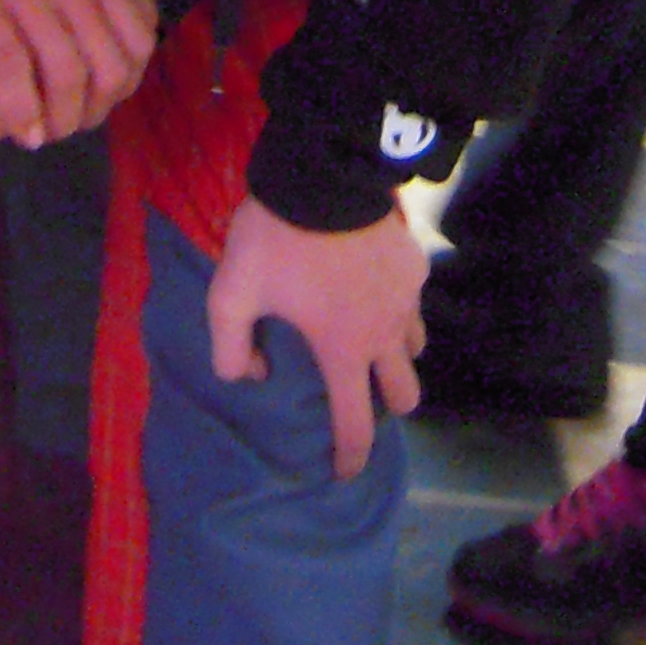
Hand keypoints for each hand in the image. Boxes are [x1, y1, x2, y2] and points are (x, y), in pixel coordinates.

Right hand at [0, 0, 156, 145]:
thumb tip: (125, 49)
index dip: (126, 86)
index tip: (103, 105)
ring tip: (48, 134)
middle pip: (107, 64)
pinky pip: (13, 72)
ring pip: (66, 73)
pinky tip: (22, 130)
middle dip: (95, 109)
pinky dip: (23, 111)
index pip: (137, 39)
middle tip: (73, 127)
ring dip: (61, 118)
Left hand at [205, 195, 425, 480]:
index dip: (351, 458)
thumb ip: (230, 347)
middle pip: (405, 394)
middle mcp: (385, 333)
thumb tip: (252, 376)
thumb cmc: (278, 238)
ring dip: (396, 353)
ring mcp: (407, 296)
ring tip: (368, 336)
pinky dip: (396, 302)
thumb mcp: (231, 293)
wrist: (324, 171)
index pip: (356, 426)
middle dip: (387, 405)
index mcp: (344, 349)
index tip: (344, 473)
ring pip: (415, 346)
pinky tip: (371, 282)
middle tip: (360, 391)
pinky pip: (413, 297)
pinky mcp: (415, 261)